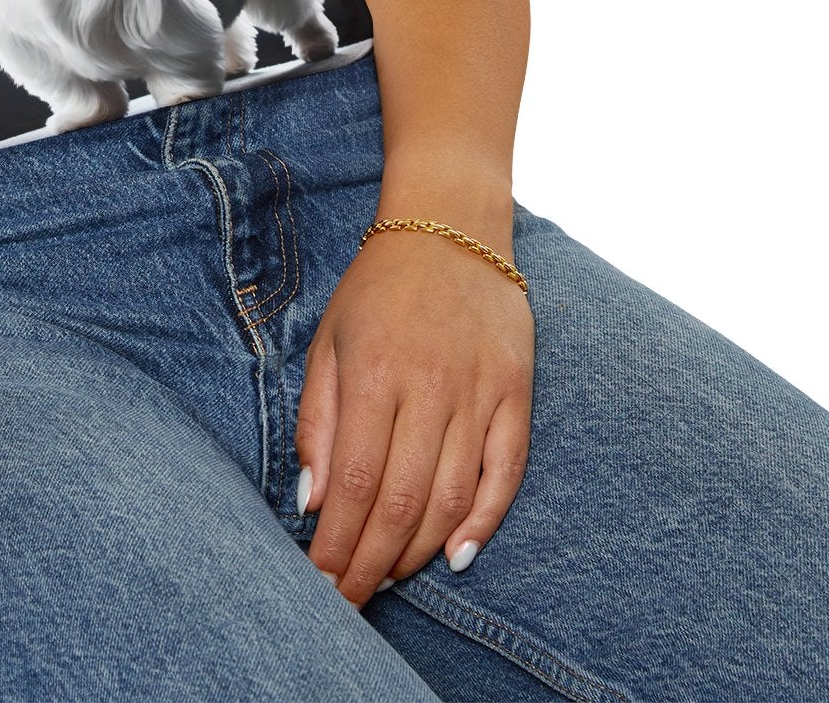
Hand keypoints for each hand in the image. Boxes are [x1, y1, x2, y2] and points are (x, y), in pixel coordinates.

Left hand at [295, 220, 534, 606]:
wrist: (450, 227)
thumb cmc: (378, 288)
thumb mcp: (329, 341)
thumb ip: (318, 421)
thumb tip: (312, 500)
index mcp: (375, 373)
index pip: (355, 481)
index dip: (338, 542)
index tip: (321, 581)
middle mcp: (430, 387)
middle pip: (402, 501)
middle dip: (372, 562)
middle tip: (350, 600)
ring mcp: (479, 392)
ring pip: (452, 498)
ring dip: (418, 550)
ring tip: (389, 578)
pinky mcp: (517, 393)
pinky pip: (506, 473)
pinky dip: (484, 521)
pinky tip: (456, 555)